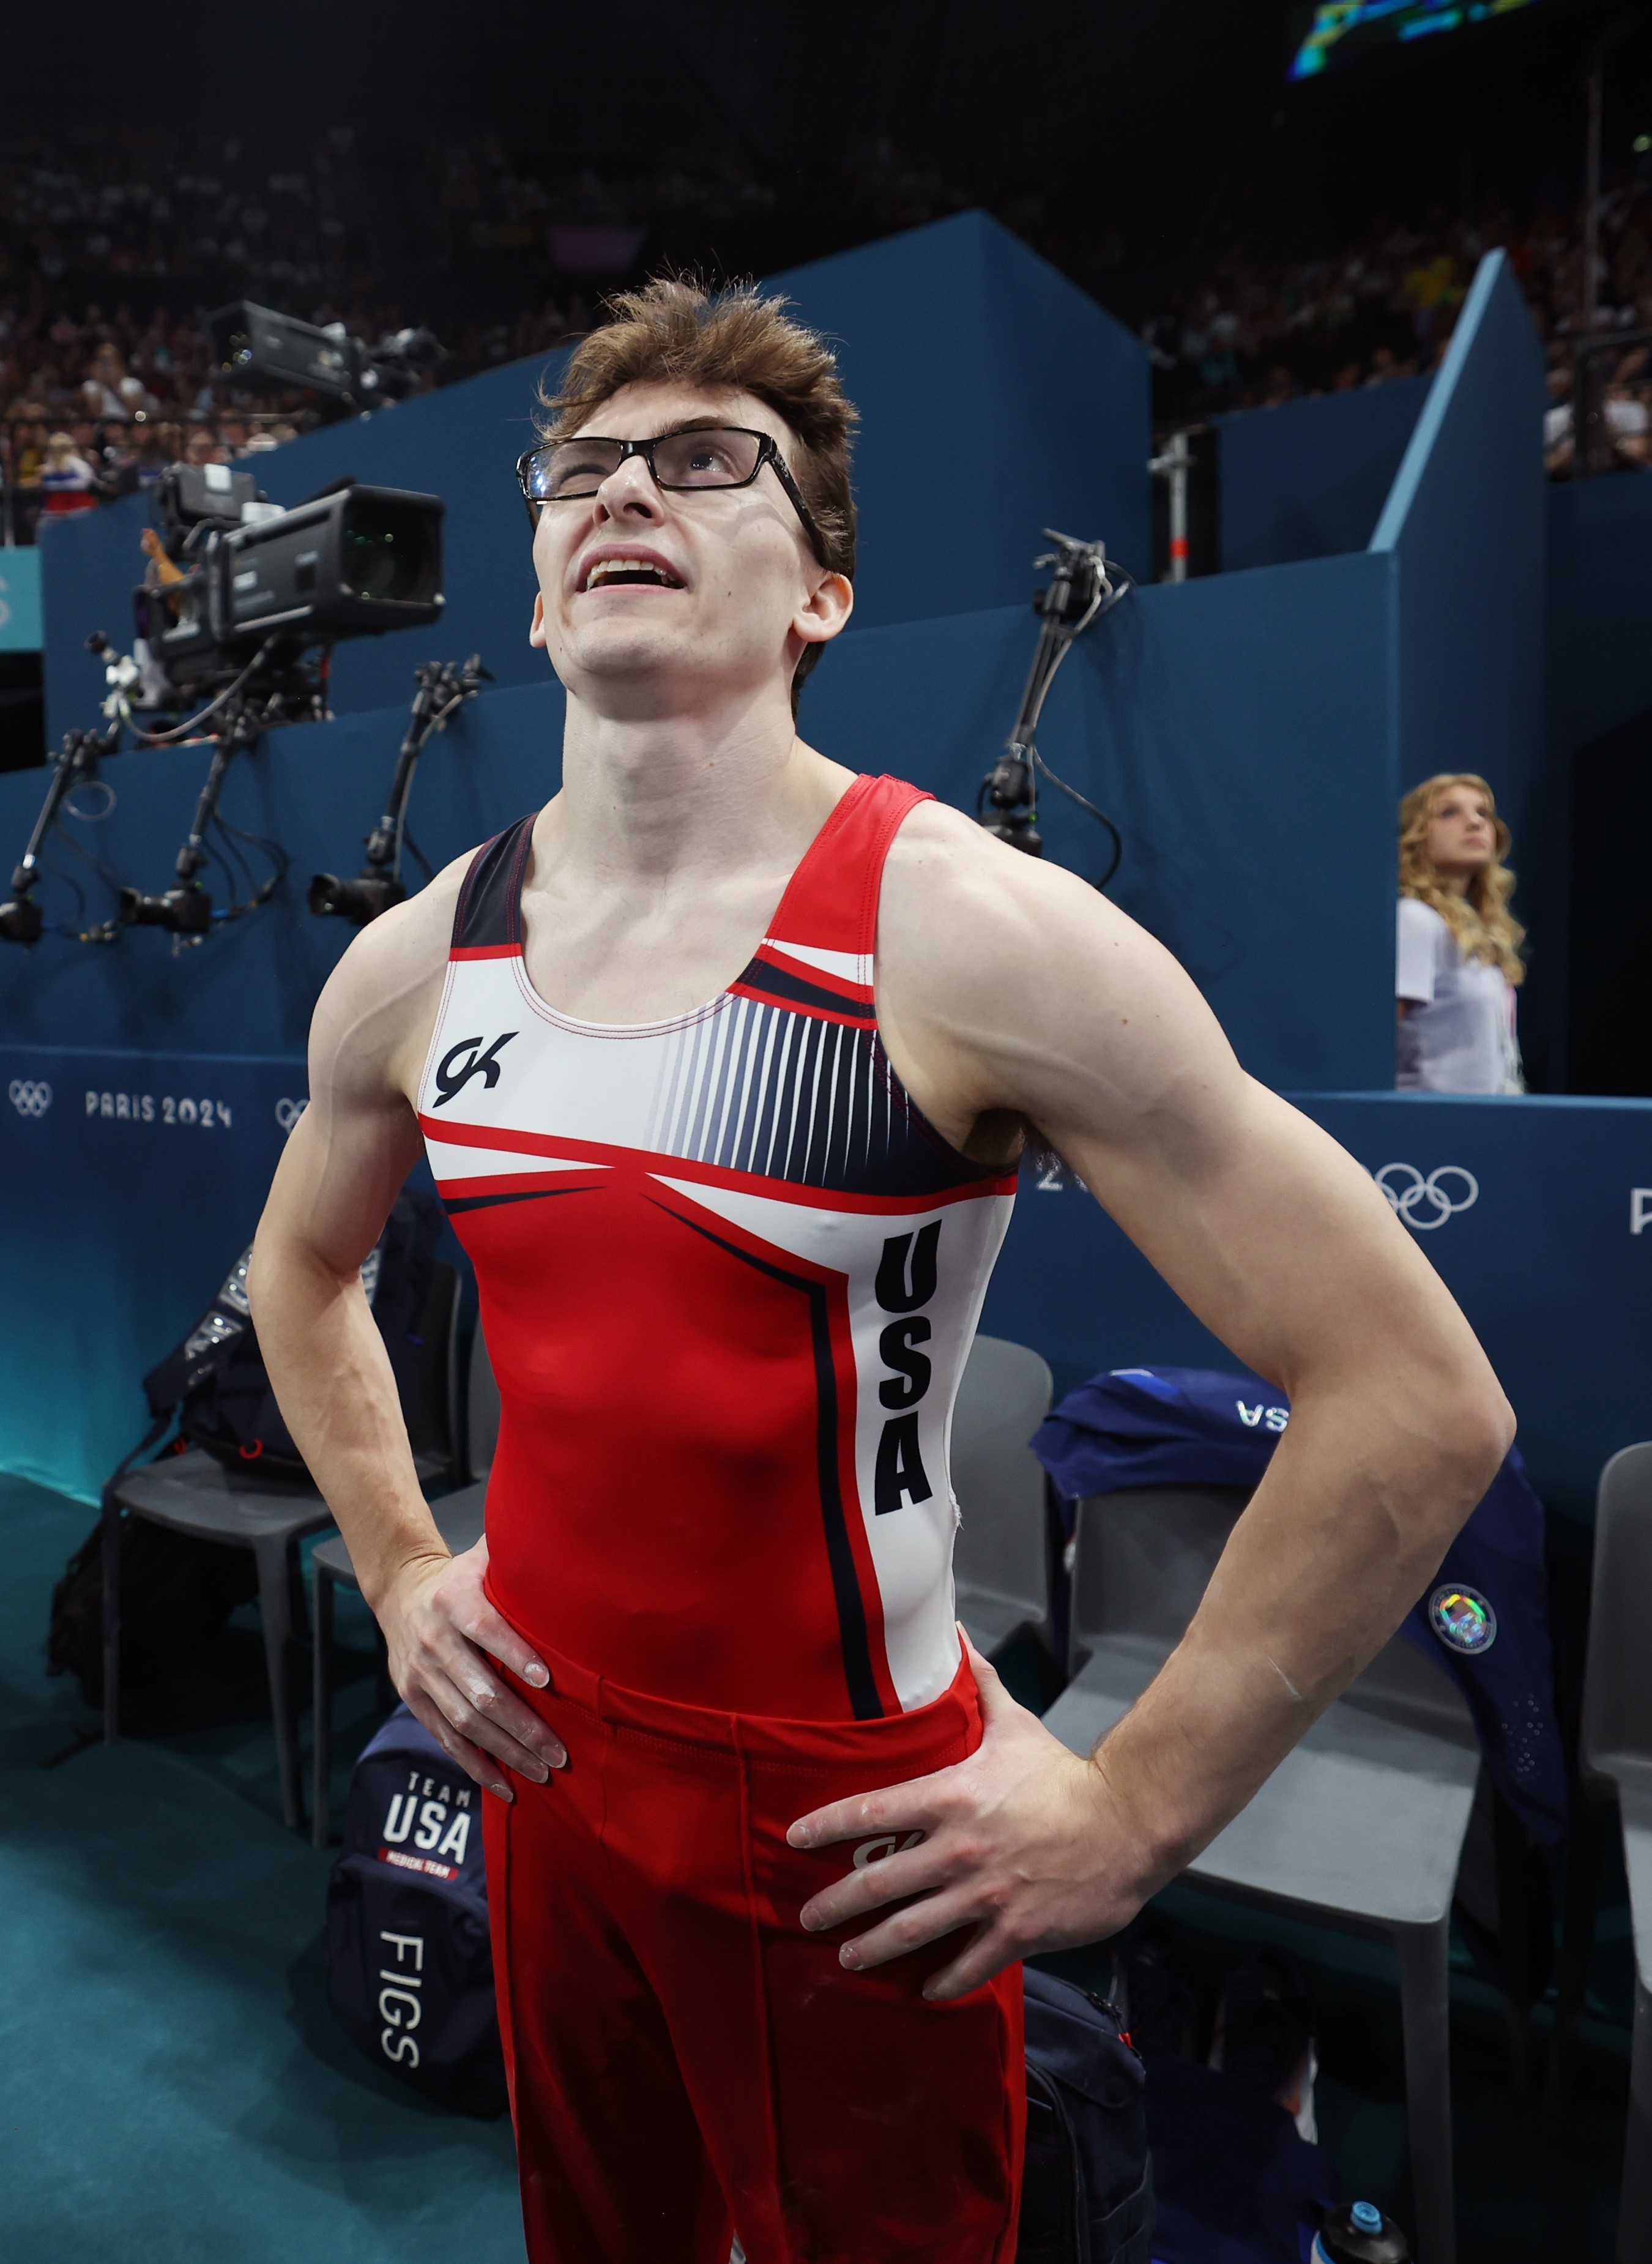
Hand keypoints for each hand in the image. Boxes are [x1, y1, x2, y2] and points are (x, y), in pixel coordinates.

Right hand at [376, 1535, 565, 1801]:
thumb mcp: (482, 1557)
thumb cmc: (460, 1575)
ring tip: (543, 1772)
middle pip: (478, 1690)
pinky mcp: (412, 1698)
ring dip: (505, 1751)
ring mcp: (419, 1673)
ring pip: (464, 1721)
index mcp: (453, 1600)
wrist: (399, 1588)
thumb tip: (567, 1545)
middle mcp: (433, 1639)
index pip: (485, 1630)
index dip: (515, 1655)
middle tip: (560, 1751)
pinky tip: (505, 1786)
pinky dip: (474, 1765)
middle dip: (522, 1724)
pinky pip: (445, 1738)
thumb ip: (517, 1555)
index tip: (548, 1681)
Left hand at [788, 1632, 1161, 1999]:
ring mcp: (985, 1895)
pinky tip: (926, 1989)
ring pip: (913, 1931)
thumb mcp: (1015, 1725)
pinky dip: (943, 1982)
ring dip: (874, 1948)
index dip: (827, 1826)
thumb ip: (980, 1684)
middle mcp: (959, 1849)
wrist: (1126, 1822)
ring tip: (849, 1957)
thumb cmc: (1064, 1775)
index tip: (794, 1838)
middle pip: (880, 1883)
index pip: (872, 1810)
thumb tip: (956, 1633)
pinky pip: (968, 1965)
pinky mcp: (1016, 1930)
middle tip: (807, 1918)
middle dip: (836, 1905)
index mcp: (951, 1796)